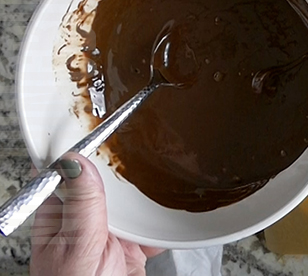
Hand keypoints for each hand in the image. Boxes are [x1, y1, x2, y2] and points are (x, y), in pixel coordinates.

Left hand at [30, 152, 163, 275]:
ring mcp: (109, 238)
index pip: (67, 173)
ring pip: (130, 205)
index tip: (108, 132)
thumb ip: (81, 206)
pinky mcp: (132, 252)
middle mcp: (83, 225)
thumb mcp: (78, 246)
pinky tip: (170, 215)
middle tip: (144, 154)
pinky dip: (163, 223)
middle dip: (124, 172)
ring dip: (147, 199)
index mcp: (59, 218)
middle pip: (104, 185)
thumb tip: (75, 160)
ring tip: (163, 180)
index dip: (84, 150)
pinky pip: (151, 228)